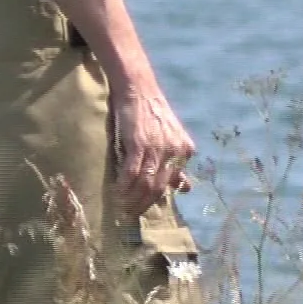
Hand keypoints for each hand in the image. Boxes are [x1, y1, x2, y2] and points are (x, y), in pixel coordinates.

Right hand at [112, 83, 195, 212]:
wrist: (139, 89)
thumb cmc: (152, 115)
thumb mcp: (171, 138)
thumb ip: (176, 164)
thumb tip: (184, 188)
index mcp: (186, 151)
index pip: (172, 184)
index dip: (156, 199)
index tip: (143, 209)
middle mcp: (176, 151)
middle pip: (159, 188)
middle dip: (143, 204)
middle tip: (129, 215)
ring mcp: (158, 148)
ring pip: (145, 184)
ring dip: (132, 200)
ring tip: (121, 208)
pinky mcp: (139, 144)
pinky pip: (131, 173)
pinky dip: (123, 186)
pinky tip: (116, 193)